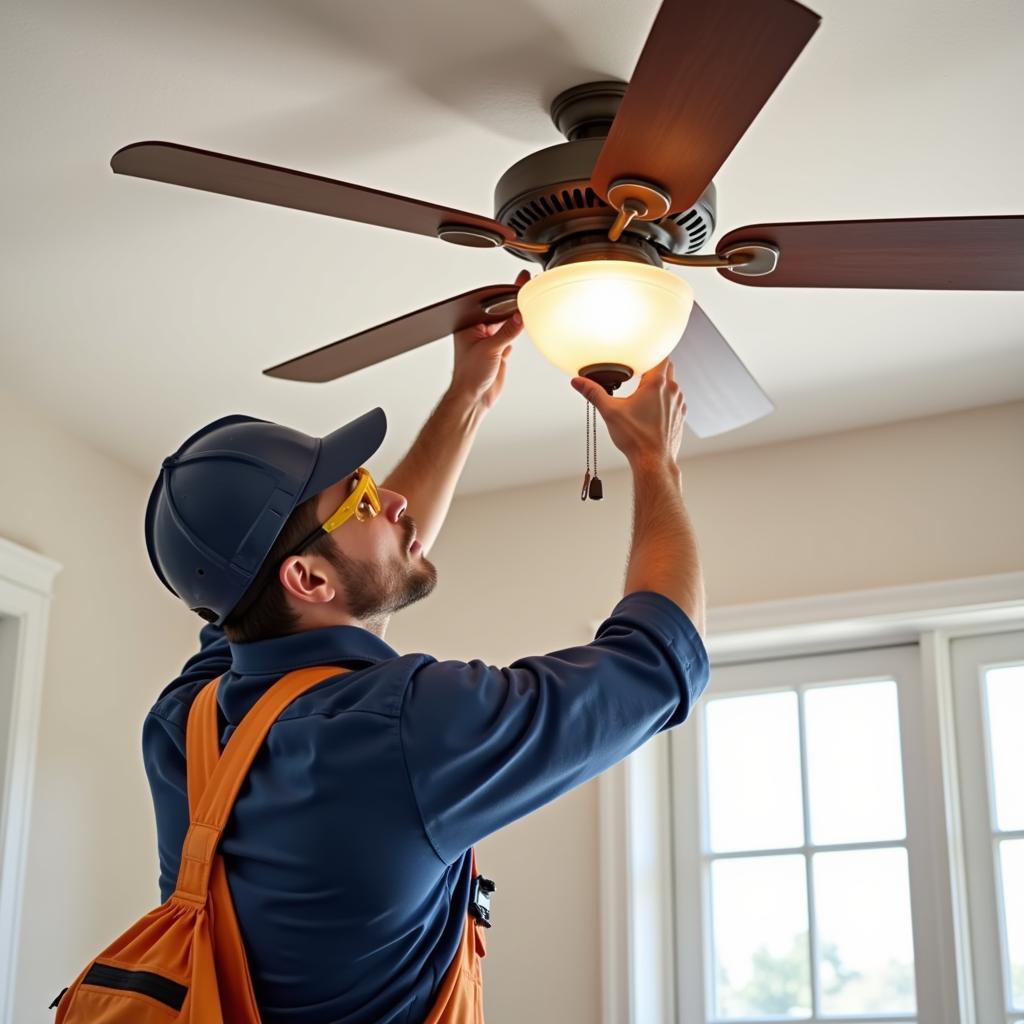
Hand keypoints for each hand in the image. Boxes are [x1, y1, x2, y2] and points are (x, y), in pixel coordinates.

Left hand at [450, 269, 530, 410]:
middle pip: (499, 312)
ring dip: (517, 318)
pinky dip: (519, 332)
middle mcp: (478, 331)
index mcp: (469, 325)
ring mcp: (489, 341)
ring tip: (530, 304)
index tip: (518, 286)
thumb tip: (519, 316)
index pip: (489, 306)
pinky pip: (511, 336)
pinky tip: (526, 324)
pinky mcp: (499, 351)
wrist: (474, 398)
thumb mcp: (490, 349)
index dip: (504, 296)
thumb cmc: (469, 376)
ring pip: (506, 323)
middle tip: (527, 287)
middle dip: (512, 303)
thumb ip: (507, 332)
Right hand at [570, 357, 685, 465]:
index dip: (651, 352)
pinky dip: (665, 400)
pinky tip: (651, 410)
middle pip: (667, 367)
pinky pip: (674, 400)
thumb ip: (593, 393)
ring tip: (642, 394)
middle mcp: (672, 390)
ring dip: (660, 384)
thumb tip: (578, 382)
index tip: (641, 356)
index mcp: (656, 384)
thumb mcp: (610, 412)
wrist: (653, 461)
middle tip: (638, 372)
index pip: (661, 355)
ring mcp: (678, 403)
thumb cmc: (636, 438)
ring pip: (671, 384)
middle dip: (653, 367)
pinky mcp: (680, 416)